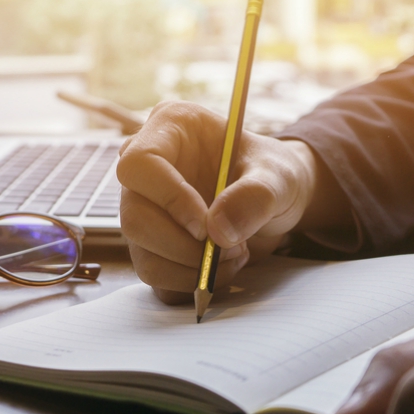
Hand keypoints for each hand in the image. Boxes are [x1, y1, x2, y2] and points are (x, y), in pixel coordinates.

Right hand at [116, 101, 323, 302]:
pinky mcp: (149, 243)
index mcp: (168, 130)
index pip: (139, 164)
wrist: (274, 200)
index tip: (206, 225)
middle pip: (133, 217)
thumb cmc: (272, 173)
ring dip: (191, 269)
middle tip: (229, 249)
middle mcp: (145, 171)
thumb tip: (218, 232)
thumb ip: (256, 195)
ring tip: (233, 256)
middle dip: (183, 246)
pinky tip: (220, 266)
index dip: (168, 198)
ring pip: (142, 252)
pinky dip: (189, 282)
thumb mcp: (279, 175)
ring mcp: (142, 208)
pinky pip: (154, 274)